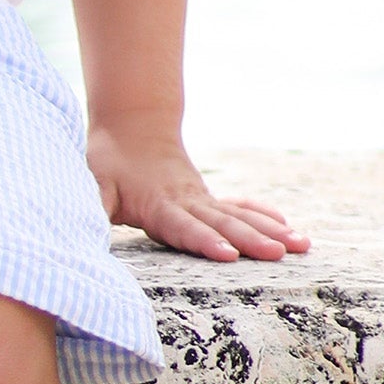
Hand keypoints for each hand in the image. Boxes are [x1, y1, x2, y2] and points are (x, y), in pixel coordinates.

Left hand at [87, 124, 308, 263]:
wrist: (131, 128)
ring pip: (240, 217)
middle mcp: (187, 202)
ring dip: (270, 231)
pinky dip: (264, 216)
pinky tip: (289, 228)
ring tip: (302, 246)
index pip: (184, 227)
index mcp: (158, 205)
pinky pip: (241, 208)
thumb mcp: (93, 184)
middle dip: (251, 241)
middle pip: (222, 224)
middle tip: (279, 255)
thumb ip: (91, 204)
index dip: (205, 241)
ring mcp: (202, 200)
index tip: (228, 256)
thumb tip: (81, 225)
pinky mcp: (208, 200)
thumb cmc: (107, 162)